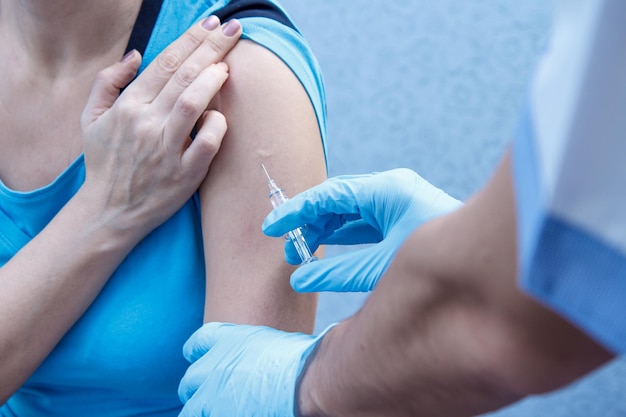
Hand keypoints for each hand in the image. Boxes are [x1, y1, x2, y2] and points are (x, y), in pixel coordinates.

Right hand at [80, 16, 241, 237]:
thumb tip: (137, 56)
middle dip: (211, 48)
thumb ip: (108, 82)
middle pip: (184, 76)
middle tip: (233, 29)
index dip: (192, 39)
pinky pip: (206, 144)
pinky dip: (216, 126)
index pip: (165, 63)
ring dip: (213, 80)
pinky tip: (221, 115)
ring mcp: (166, 150)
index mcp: (128, 106)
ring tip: (227, 66)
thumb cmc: (104, 163)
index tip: (212, 24)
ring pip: (193, 104)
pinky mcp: (184, 175)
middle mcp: (147, 123)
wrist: (109, 212)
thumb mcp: (91, 119)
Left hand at [178, 322, 331, 416]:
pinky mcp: (219, 414)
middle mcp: (214, 366)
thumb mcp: (272, 341)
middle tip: (206, 396)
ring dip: (200, 410)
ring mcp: (213, 395)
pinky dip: (214, 415)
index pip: (197, 343)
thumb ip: (253, 350)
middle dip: (195, 388)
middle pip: (189, 380)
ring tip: (213, 411)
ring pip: (191, 409)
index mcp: (227, 340)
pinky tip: (232, 414)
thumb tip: (256, 358)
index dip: (197, 352)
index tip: (198, 358)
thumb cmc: (302, 358)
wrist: (306, 379)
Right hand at [262, 169, 461, 291]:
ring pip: (348, 211)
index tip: (270, 229)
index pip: (329, 195)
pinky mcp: (401, 218)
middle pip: (336, 200)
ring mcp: (397, 203)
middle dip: (308, 223)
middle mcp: (390, 191)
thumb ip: (339, 272)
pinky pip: (363, 222)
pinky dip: (343, 235)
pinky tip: (325, 250)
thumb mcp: (384, 265)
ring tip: (300, 252)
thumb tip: (300, 280)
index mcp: (386, 191)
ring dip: (324, 230)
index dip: (296, 212)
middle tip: (286, 248)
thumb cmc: (441, 261)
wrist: (490, 262)